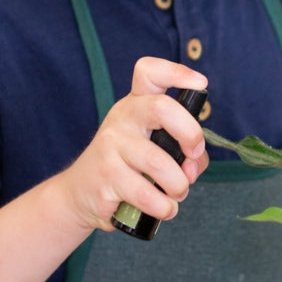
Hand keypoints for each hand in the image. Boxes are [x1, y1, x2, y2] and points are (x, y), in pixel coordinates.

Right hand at [56, 57, 208, 230]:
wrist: (81, 194)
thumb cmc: (129, 170)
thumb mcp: (159, 152)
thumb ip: (187, 154)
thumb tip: (193, 166)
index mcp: (137, 105)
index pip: (149, 73)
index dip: (178, 73)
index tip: (201, 84)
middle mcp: (123, 118)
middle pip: (162, 108)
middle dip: (191, 134)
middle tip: (193, 156)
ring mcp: (111, 145)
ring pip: (159, 163)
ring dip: (179, 186)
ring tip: (176, 194)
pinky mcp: (106, 176)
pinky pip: (148, 195)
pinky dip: (164, 207)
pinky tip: (163, 208)